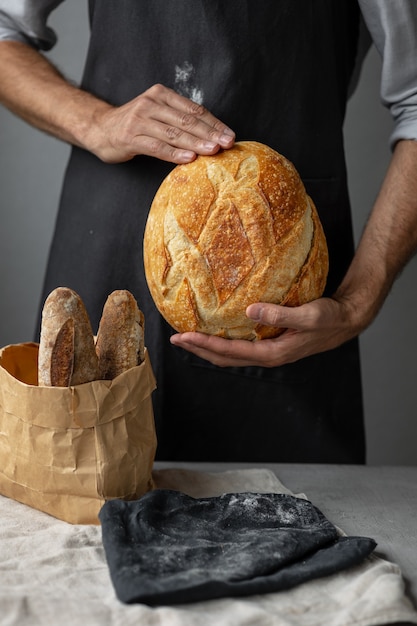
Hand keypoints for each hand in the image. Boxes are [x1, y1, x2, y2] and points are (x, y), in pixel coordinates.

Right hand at [86, 84, 234, 163]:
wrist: (99, 128)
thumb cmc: (134, 125)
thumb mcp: (157, 113)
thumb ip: (178, 119)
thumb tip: (211, 134)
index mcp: (161, 94)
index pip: (194, 109)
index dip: (214, 123)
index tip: (229, 135)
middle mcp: (151, 103)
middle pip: (186, 120)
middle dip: (210, 133)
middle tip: (227, 143)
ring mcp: (139, 120)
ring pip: (174, 133)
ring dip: (196, 143)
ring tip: (213, 150)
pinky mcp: (131, 137)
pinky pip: (157, 146)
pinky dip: (175, 153)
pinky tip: (189, 158)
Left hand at [169, 296, 362, 367]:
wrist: (346, 320)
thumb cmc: (330, 317)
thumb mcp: (309, 314)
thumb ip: (279, 314)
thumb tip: (249, 311)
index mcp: (273, 353)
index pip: (231, 351)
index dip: (205, 345)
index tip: (183, 337)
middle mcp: (268, 356)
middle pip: (225, 358)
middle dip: (199, 350)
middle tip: (175, 339)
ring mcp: (269, 352)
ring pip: (231, 355)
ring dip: (208, 348)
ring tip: (188, 338)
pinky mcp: (271, 344)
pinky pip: (241, 347)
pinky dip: (223, 342)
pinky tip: (216, 331)